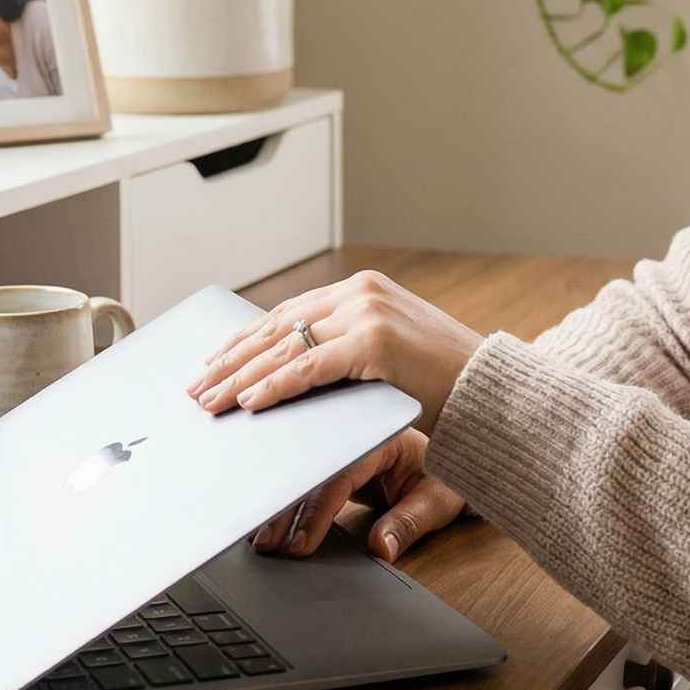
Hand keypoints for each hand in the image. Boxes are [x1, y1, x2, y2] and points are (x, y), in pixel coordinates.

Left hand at [187, 270, 482, 431]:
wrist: (492, 391)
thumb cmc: (444, 381)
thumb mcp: (388, 356)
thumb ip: (345, 353)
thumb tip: (294, 371)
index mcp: (363, 288)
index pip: (289, 313)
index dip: (247, 339)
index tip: (215, 362)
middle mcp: (361, 292)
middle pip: (278, 327)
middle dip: (232, 359)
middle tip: (198, 386)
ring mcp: (367, 313)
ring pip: (286, 347)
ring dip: (241, 376)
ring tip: (211, 400)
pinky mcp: (374, 342)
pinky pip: (310, 368)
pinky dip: (275, 385)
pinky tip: (250, 401)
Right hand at [250, 427, 464, 563]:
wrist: (454, 448)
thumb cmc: (444, 473)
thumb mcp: (438, 499)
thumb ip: (409, 523)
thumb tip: (383, 549)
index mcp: (381, 436)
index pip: (341, 474)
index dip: (319, 511)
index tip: (301, 543)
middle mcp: (355, 432)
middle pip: (311, 468)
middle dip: (286, 506)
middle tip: (265, 541)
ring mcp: (341, 440)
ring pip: (301, 468)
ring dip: (278, 502)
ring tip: (259, 535)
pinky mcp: (332, 452)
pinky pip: (304, 468)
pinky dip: (281, 489)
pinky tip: (260, 510)